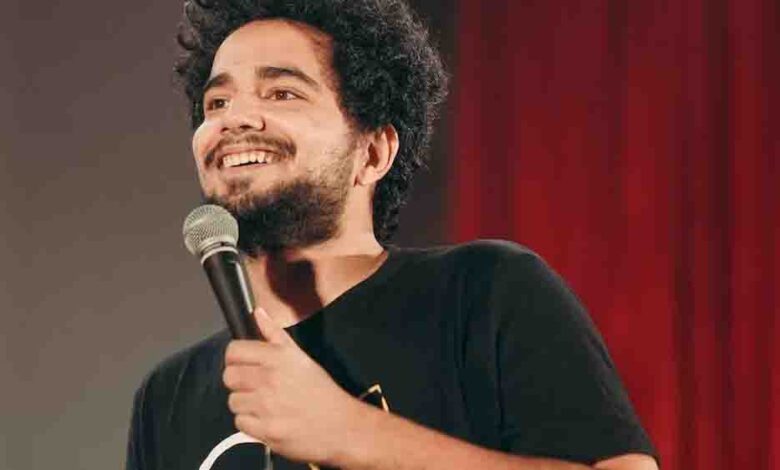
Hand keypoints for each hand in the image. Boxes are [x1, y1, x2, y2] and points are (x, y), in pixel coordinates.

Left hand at [223, 307, 366, 465]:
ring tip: (263, 404)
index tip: (243, 364)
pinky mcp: (264, 429)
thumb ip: (274, 333)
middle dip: (238, 381)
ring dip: (244, 403)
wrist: (339, 424)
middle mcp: (269, 379)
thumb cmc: (320, 390)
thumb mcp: (299, 356)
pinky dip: (250, 422)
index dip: (235, 358)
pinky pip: (240, 422)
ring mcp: (265, 405)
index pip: (234, 351)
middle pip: (229, 376)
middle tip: (254, 386)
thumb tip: (258, 312)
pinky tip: (266, 418)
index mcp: (277, 358)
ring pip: (233, 401)